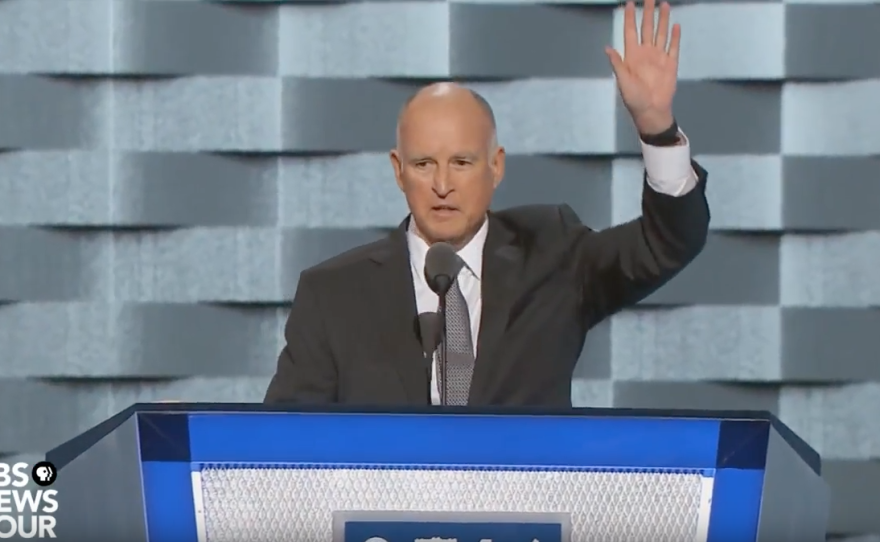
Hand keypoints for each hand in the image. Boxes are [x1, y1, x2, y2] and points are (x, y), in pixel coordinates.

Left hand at [605, 0, 680, 134]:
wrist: (651, 110)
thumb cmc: (634, 98)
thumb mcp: (623, 81)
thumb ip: (617, 63)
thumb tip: (607, 48)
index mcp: (632, 55)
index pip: (631, 31)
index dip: (630, 17)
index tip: (629, 3)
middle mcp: (645, 52)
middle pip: (646, 28)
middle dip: (647, 12)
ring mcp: (659, 57)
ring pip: (660, 33)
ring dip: (662, 19)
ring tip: (664, 4)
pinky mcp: (671, 63)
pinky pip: (673, 47)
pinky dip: (675, 36)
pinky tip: (676, 25)